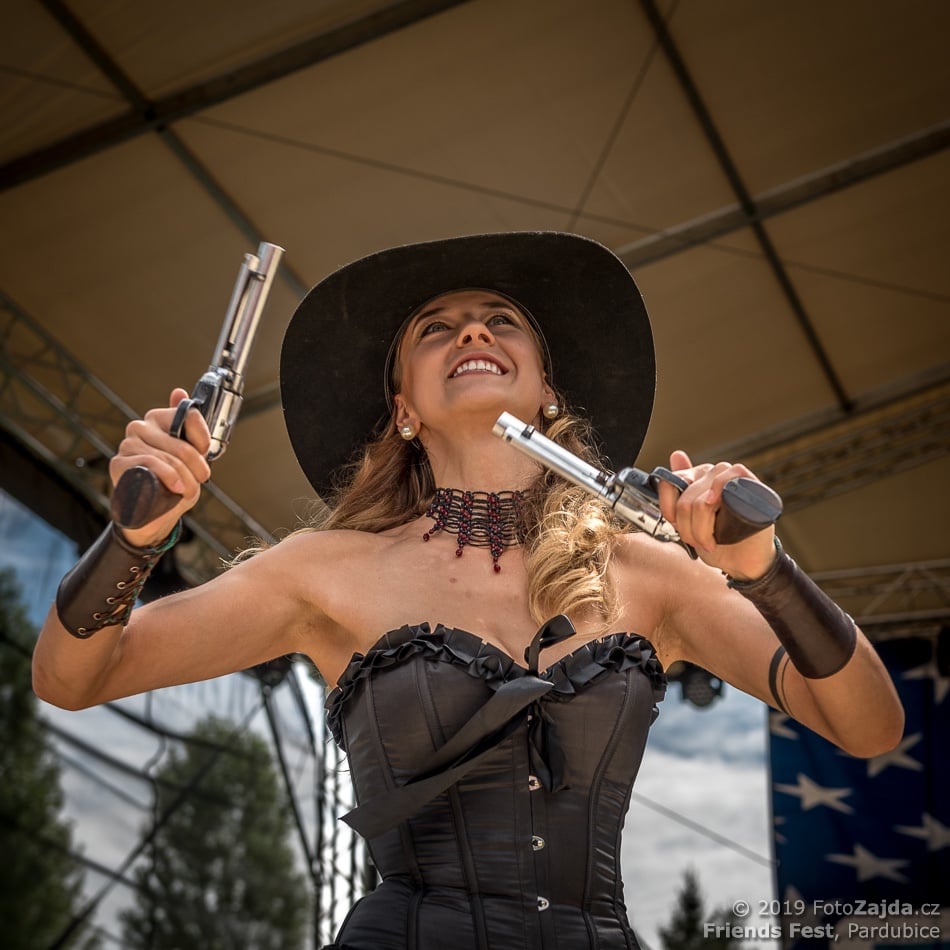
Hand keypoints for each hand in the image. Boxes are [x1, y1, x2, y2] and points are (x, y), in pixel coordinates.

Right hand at [109, 388, 211, 546]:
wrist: (154, 514)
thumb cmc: (174, 482)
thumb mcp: (191, 456)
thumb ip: (190, 427)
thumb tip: (178, 392)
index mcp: (159, 419)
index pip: (188, 415)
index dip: (202, 439)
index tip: (205, 454)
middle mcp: (141, 427)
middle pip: (181, 441)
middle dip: (197, 465)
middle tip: (202, 478)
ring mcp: (128, 444)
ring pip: (169, 456)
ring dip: (186, 477)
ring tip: (187, 489)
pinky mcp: (119, 463)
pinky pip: (151, 463)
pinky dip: (168, 476)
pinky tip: (175, 486)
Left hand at [656, 449, 776, 579]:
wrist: (743, 560)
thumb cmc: (717, 539)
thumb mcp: (687, 520)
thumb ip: (677, 494)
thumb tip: (676, 454)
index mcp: (696, 476)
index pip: (669, 483)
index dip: (669, 510)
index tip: (678, 527)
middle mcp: (714, 472)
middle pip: (686, 500)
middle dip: (688, 529)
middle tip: (699, 542)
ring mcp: (733, 478)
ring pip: (703, 502)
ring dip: (702, 529)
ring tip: (710, 542)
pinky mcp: (752, 487)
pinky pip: (731, 480)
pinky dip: (720, 498)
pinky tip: (721, 518)